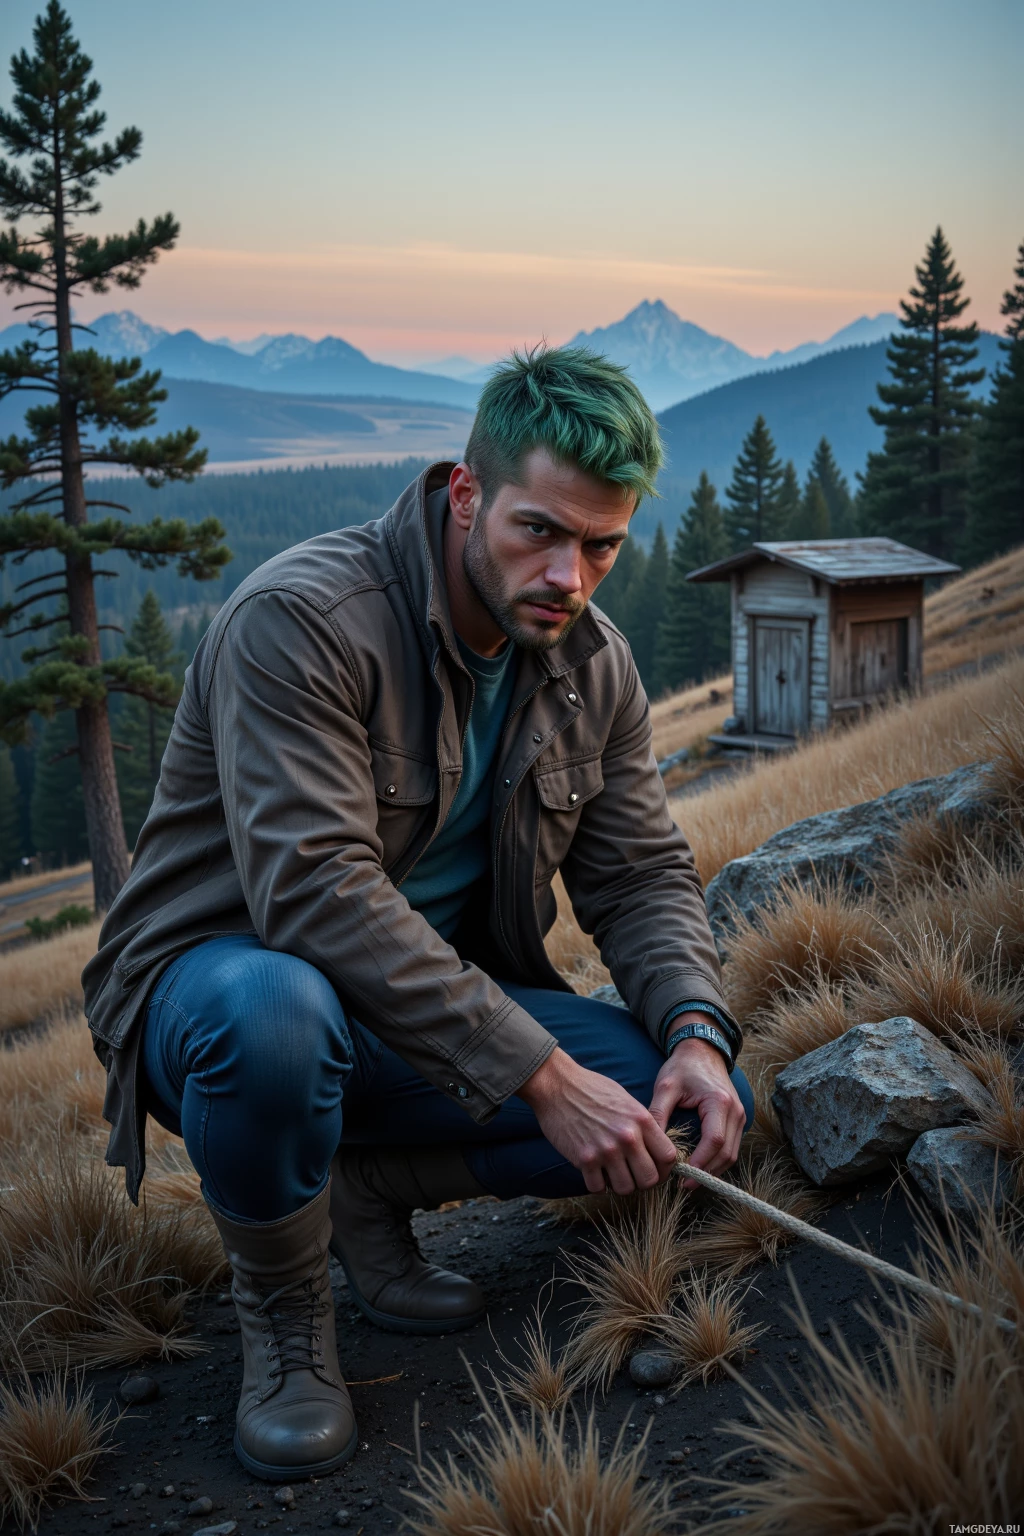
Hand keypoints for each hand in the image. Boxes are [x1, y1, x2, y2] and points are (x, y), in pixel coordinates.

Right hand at [519, 1047, 678, 1195]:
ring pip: (625, 1188)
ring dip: (619, 1184)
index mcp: (642, 1120)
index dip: (664, 1168)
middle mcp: (627, 1137)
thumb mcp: (627, 1101)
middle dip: (642, 1180)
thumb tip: (655, 1149)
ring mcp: (606, 1150)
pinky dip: (597, 1183)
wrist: (557, 1084)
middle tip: (632, 1173)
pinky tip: (593, 1171)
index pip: (668, 1157)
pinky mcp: (584, 1159)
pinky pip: (598, 1188)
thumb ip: (643, 1125)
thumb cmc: (592, 1089)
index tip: (655, 1169)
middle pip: (650, 1179)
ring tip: (611, 1171)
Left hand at [648, 1032, 745, 1189]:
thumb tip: (649, 1144)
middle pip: (727, 1153)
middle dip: (707, 1173)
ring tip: (690, 1179)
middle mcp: (735, 1110)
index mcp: (719, 1102)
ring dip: (713, 1170)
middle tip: (684, 1185)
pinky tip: (699, 1165)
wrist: (702, 1050)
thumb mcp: (665, 1086)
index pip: (714, 1141)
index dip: (700, 1163)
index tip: (683, 1177)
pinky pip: (731, 1147)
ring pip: (732, 1154)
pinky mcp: (737, 1119)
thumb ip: (657, 1113)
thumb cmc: (682, 1067)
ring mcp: (739, 1115)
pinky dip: (717, 1160)